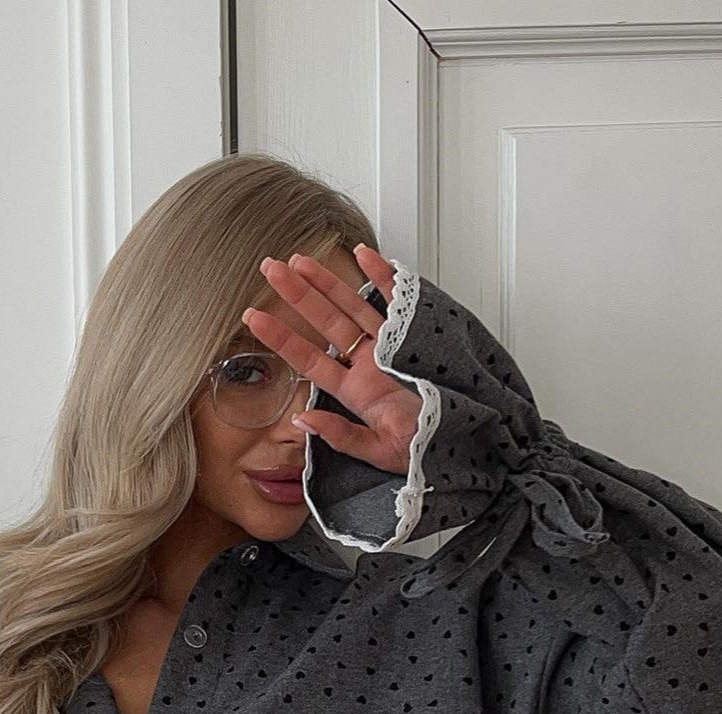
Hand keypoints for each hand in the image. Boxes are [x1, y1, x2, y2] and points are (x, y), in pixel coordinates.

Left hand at [242, 243, 421, 475]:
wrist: (469, 445)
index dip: (282, 337)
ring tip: (299, 259)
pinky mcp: (418, 336)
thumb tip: (303, 420)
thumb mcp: (381, 452)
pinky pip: (398, 300)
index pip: (310, 360)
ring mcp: (392, 348)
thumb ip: (342, 437)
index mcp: (356, 393)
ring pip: (353, 307)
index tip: (252, 316)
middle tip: (269, 268)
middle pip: (326, 324)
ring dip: (328, 282)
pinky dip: (383, 276)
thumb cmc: (427, 452)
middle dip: (298, 296)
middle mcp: (369, 366)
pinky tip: (362, 254)